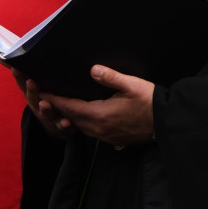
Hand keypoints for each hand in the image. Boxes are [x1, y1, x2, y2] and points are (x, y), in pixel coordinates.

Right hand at [12, 67, 74, 140]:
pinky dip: (63, 123)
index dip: (19, 76)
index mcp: (31, 92)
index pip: (23, 83)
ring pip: (44, 112)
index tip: (16, 68)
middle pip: (32, 97)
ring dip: (44, 108)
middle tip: (31, 82)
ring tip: (45, 104)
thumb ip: (22, 72)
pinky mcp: (57, 123)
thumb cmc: (43, 98)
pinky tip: (67, 122)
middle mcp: (36, 103)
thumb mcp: (32, 85)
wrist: (54, 124)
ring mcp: (46, 114)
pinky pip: (60, 124)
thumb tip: (1, 58)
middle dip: (31, 90)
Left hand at [38, 66, 155, 145]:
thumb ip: (111, 77)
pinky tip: (84, 115)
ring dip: (69, 116)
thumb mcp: (132, 85)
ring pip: (80, 126)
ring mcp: (104, 136)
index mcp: (100, 114)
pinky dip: (82, 122)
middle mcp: (98, 128)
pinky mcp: (112, 139)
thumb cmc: (150, 102)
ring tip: (61, 106)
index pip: (70, 106)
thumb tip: (93, 69)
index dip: (54, 99)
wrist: (165, 122)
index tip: (42, 93)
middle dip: (58, 108)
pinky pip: (90, 131)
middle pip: (71, 118)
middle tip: (46, 98)